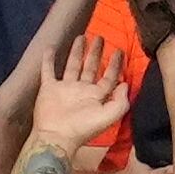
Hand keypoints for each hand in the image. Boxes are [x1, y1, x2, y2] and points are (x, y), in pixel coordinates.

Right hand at [33, 36, 130, 152]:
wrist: (56, 136)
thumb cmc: (82, 128)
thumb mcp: (108, 116)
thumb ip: (120, 101)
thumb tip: (125, 84)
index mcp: (96, 97)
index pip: (109, 77)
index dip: (115, 65)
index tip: (119, 51)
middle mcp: (82, 91)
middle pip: (91, 68)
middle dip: (96, 53)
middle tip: (100, 37)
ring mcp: (65, 89)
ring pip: (72, 66)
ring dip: (77, 52)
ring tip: (82, 37)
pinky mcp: (49, 89)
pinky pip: (48, 71)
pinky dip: (48, 60)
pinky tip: (50, 48)